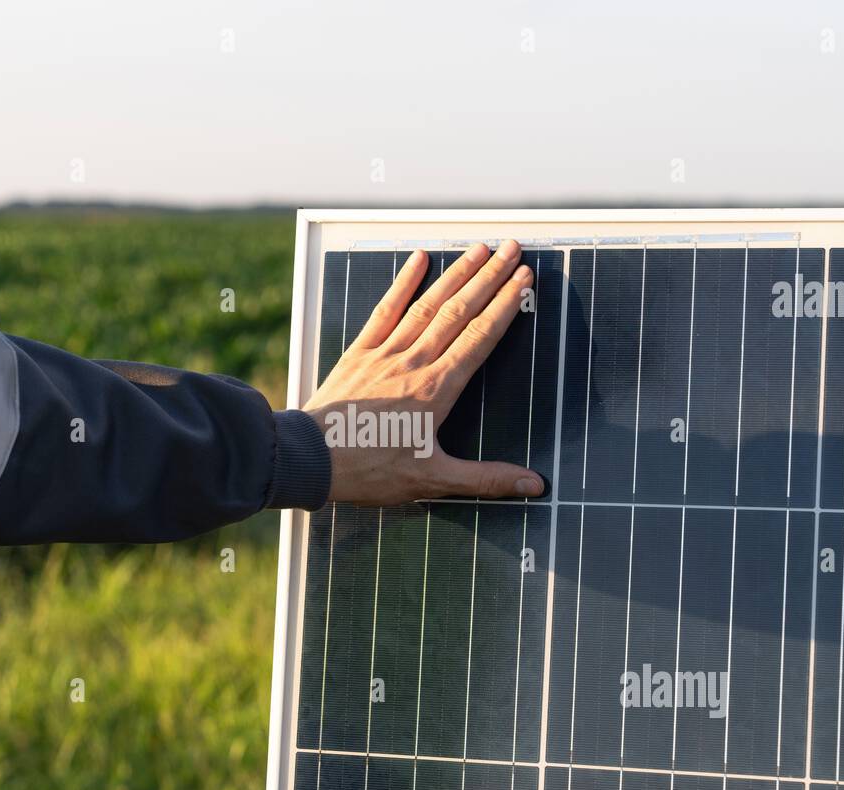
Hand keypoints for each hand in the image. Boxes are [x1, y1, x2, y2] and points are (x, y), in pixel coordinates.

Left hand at [303, 239, 544, 506]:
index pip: (480, 337)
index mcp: (437, 390)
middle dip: (489, 277)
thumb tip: (533, 486)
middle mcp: (414, 362)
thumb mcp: (432, 480)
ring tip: (479, 249)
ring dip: (456, 273)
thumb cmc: (369, 471)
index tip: (524, 280)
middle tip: (512, 249)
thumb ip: (486, 480)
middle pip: (459, 311)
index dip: (506, 306)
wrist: (310, 459)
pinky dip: (403, 282)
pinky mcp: (359, 352)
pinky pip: (385, 309)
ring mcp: (385, 353)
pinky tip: (418, 259)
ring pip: (428, 304)